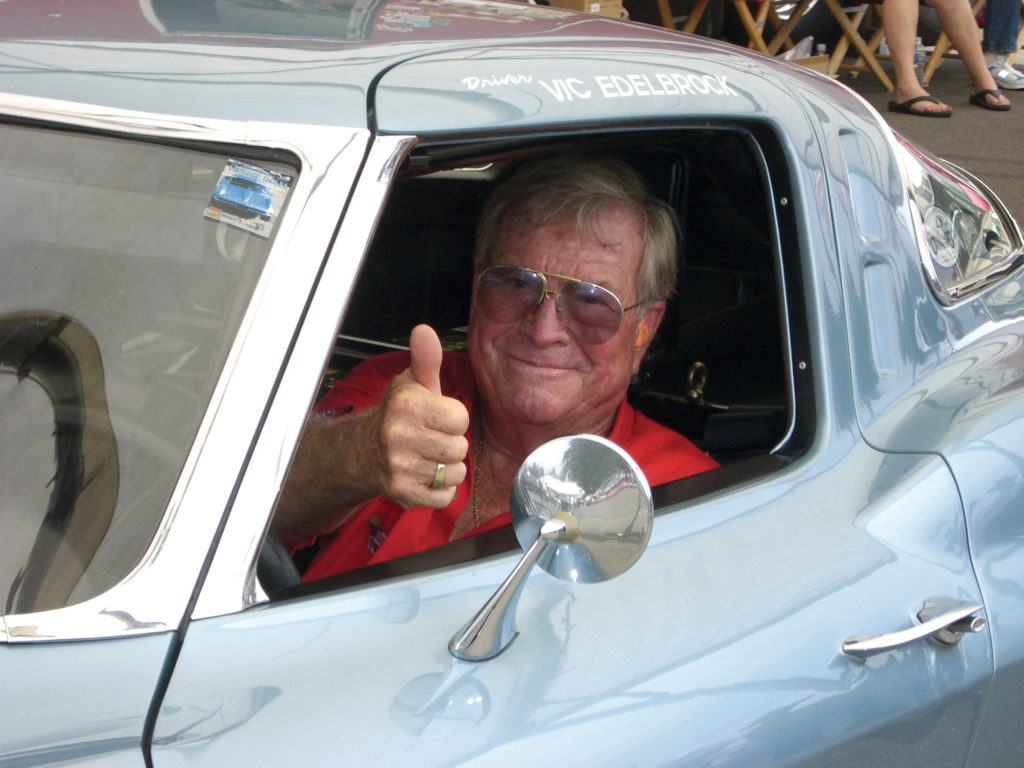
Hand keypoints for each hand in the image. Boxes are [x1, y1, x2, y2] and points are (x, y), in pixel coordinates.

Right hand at [372, 324, 469, 507]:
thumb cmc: (399, 415)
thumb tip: (424, 331)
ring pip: (455, 474)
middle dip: (451, 445)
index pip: (461, 418)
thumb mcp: (413, 383)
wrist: (365, 452)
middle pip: (460, 448)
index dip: (454, 419)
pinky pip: (445, 497)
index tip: (437, 417)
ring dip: (447, 468)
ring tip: (427, 457)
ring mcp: (399, 466)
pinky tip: (425, 476)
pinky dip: (441, 490)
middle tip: (431, 439)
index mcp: (406, 405)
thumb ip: (426, 359)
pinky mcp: (402, 493)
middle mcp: (398, 435)